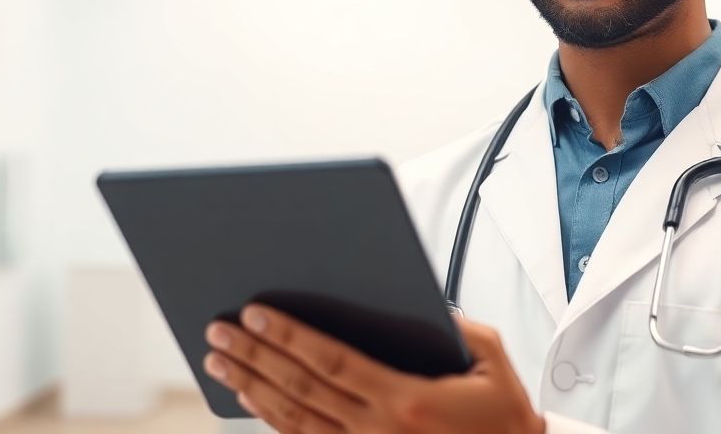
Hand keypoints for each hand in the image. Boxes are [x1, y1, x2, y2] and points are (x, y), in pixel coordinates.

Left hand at [204, 305, 545, 433]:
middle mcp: (379, 432)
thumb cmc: (502, 413)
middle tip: (218, 329)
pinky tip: (250, 395)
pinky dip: (272, 418)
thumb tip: (416, 300)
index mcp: (408, 402)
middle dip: (254, 356)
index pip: (332, 362)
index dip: (289, 337)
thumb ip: (456, 326)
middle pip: (301, 389)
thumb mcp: (491, 359)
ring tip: (219, 359)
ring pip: (293, 420)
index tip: (255, 314)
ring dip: (251, 386)